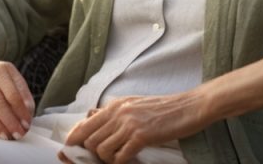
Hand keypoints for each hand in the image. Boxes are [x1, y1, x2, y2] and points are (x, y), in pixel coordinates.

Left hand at [61, 93, 204, 163]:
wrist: (189, 106)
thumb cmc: (165, 108)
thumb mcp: (135, 104)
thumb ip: (115, 113)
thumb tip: (95, 121)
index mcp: (115, 105)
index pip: (84, 124)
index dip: (75, 139)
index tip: (73, 149)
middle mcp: (118, 112)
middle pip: (90, 140)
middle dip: (95, 154)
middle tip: (108, 157)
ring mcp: (129, 124)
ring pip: (102, 150)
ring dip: (108, 159)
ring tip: (121, 158)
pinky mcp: (141, 136)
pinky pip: (120, 157)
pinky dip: (121, 162)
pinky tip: (131, 160)